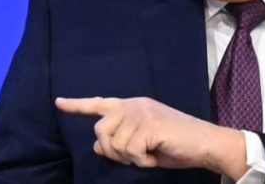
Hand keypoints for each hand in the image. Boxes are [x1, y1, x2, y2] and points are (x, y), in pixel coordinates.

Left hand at [55, 96, 247, 178]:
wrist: (205, 143)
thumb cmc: (176, 144)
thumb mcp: (143, 144)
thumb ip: (121, 141)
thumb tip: (97, 147)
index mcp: (131, 106)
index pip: (99, 104)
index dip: (77, 105)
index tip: (59, 102)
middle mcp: (133, 105)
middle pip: (100, 130)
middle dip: (113, 150)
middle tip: (135, 157)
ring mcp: (141, 113)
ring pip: (115, 144)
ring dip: (131, 158)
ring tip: (149, 154)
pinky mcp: (149, 125)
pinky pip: (131, 151)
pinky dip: (142, 161)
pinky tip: (155, 156)